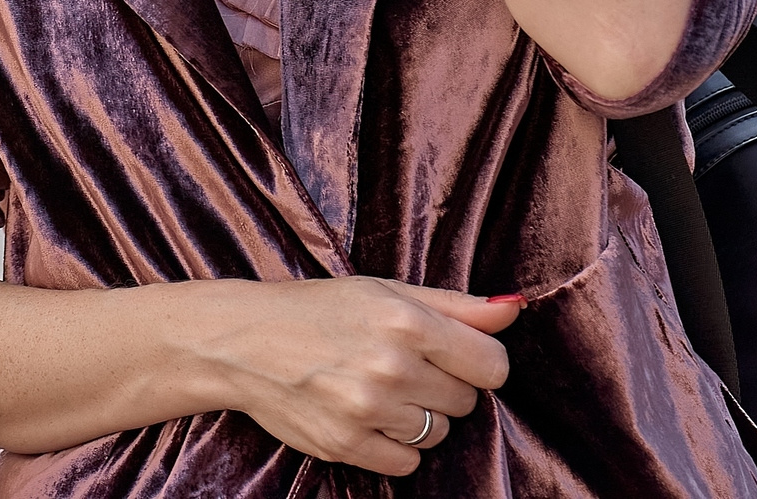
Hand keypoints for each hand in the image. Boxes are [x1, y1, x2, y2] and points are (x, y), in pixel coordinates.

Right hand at [184, 276, 517, 476]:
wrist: (241, 342)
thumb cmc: (317, 310)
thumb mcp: (383, 291)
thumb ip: (454, 304)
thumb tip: (515, 307)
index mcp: (405, 321)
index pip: (493, 365)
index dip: (476, 361)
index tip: (449, 355)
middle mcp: (390, 366)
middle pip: (465, 402)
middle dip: (441, 386)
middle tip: (398, 366)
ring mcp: (367, 410)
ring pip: (438, 434)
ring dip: (417, 417)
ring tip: (377, 390)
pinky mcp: (346, 445)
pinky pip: (406, 465)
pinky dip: (393, 446)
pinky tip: (365, 416)